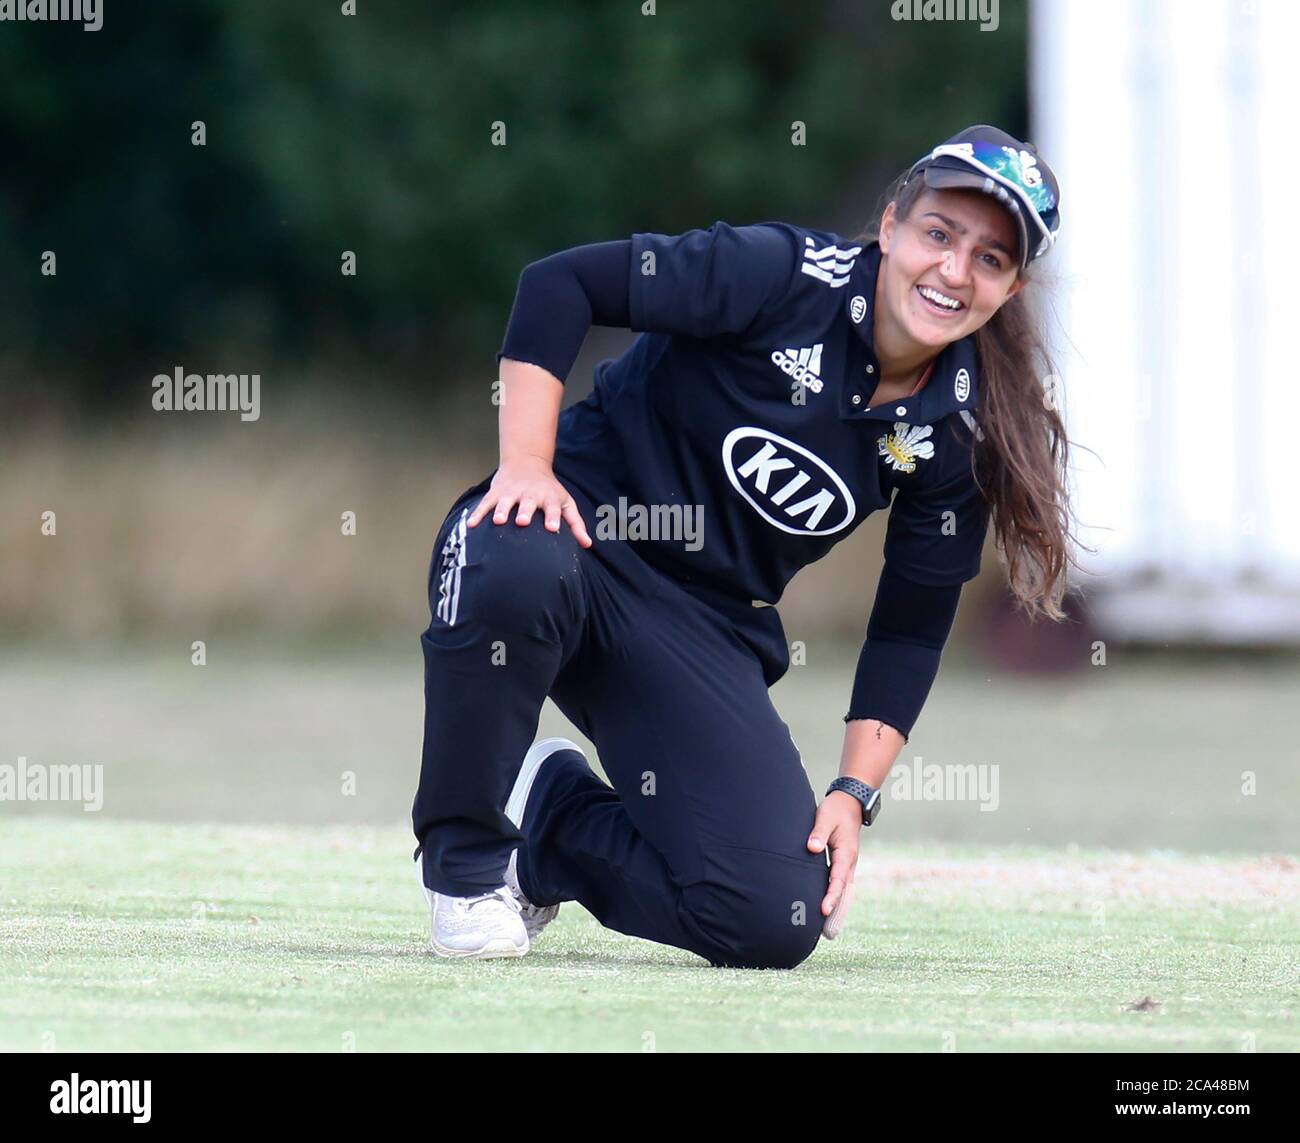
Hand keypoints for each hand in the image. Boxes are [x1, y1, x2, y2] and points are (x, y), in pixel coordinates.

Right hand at [466, 456, 592, 546]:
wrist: (527, 463)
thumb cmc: (550, 490)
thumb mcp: (566, 502)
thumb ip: (576, 524)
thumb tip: (588, 545)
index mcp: (548, 498)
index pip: (553, 508)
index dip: (553, 517)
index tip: (552, 528)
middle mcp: (530, 494)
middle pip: (528, 503)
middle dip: (525, 511)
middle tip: (523, 521)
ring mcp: (512, 492)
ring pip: (505, 502)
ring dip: (502, 510)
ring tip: (499, 521)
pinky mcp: (496, 492)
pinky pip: (486, 503)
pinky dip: (478, 513)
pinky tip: (471, 524)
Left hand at [807, 791, 861, 938]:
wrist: (851, 802)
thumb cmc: (835, 810)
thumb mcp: (825, 817)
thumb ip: (818, 833)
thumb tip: (811, 848)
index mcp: (846, 853)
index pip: (838, 879)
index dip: (831, 895)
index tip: (823, 910)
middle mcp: (849, 862)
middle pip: (844, 891)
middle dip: (836, 910)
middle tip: (827, 932)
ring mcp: (848, 863)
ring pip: (844, 890)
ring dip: (837, 907)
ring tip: (828, 929)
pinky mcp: (844, 863)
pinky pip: (841, 884)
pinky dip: (837, 897)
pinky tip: (829, 907)